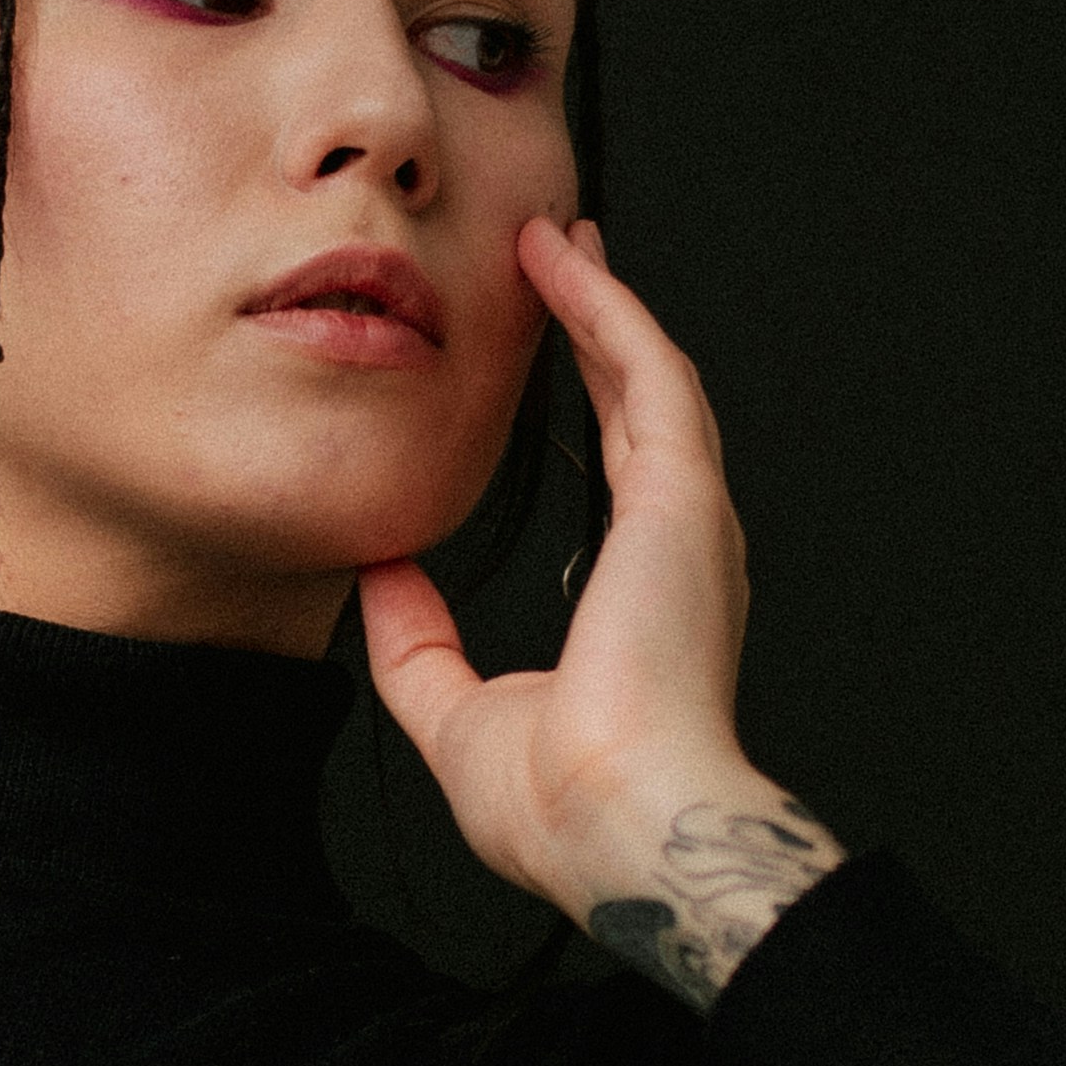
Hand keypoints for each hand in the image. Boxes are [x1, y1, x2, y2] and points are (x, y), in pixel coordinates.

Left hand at [357, 217, 846, 1005]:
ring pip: (647, 373)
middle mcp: (680, 547)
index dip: (588, 393)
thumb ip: (418, 645)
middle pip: (638, 402)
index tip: (546, 343)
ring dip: (602, 299)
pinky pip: (649, 375)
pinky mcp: (682, 498)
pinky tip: (566, 264)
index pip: (615, 465)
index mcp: (643, 593)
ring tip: (556, 237)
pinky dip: (609, 311)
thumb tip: (375, 579)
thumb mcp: (455, 712)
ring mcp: (690, 519)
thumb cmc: (563, 805)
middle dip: (599, 324)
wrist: (618, 828)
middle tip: (558, 258)